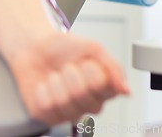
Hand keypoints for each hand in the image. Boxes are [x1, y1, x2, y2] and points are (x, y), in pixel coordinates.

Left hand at [8, 31, 129, 126]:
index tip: (86, 61)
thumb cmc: (64, 47)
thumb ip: (112, 67)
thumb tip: (126, 90)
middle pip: (82, 94)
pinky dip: (42, 90)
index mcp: (103, 88)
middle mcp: (88, 103)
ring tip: (56, 75)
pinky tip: (44, 85)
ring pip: (64, 101)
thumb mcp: (92, 47)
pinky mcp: (49, 116)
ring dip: (56, 80)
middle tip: (68, 66)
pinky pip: (47, 105)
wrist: (34, 46)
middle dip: (71, 73)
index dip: (93, 71)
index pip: (106, 87)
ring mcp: (69, 112)